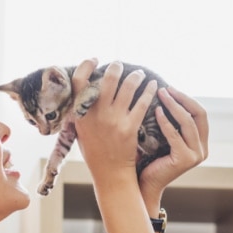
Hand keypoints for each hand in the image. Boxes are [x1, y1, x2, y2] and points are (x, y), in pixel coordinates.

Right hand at [73, 60, 158, 184]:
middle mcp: (96, 114)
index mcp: (80, 114)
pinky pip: (142, 102)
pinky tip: (153, 86)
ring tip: (140, 74)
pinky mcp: (130, 127)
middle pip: (108, 79)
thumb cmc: (95, 152)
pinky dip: (149, 91)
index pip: (79, 81)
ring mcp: (114, 120)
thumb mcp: (81, 130)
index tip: (94, 59)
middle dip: (117, 66)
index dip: (86, 65)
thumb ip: (83, 111)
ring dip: (136, 76)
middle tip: (121, 64)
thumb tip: (88, 89)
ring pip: (128, 86)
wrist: (109, 174)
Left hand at [139, 87, 208, 215]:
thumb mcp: (163, 138)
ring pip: (188, 122)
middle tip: (166, 89)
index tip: (170, 88)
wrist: (143, 184)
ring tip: (160, 95)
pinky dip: (165, 121)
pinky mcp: (185, 160)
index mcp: (200, 142)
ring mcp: (196, 155)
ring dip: (174, 106)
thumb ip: (170, 122)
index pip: (200, 114)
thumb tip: (164, 94)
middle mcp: (202, 149)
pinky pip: (175, 135)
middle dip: (182, 99)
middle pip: (199, 114)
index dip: (186, 99)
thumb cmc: (149, 159)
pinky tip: (156, 111)